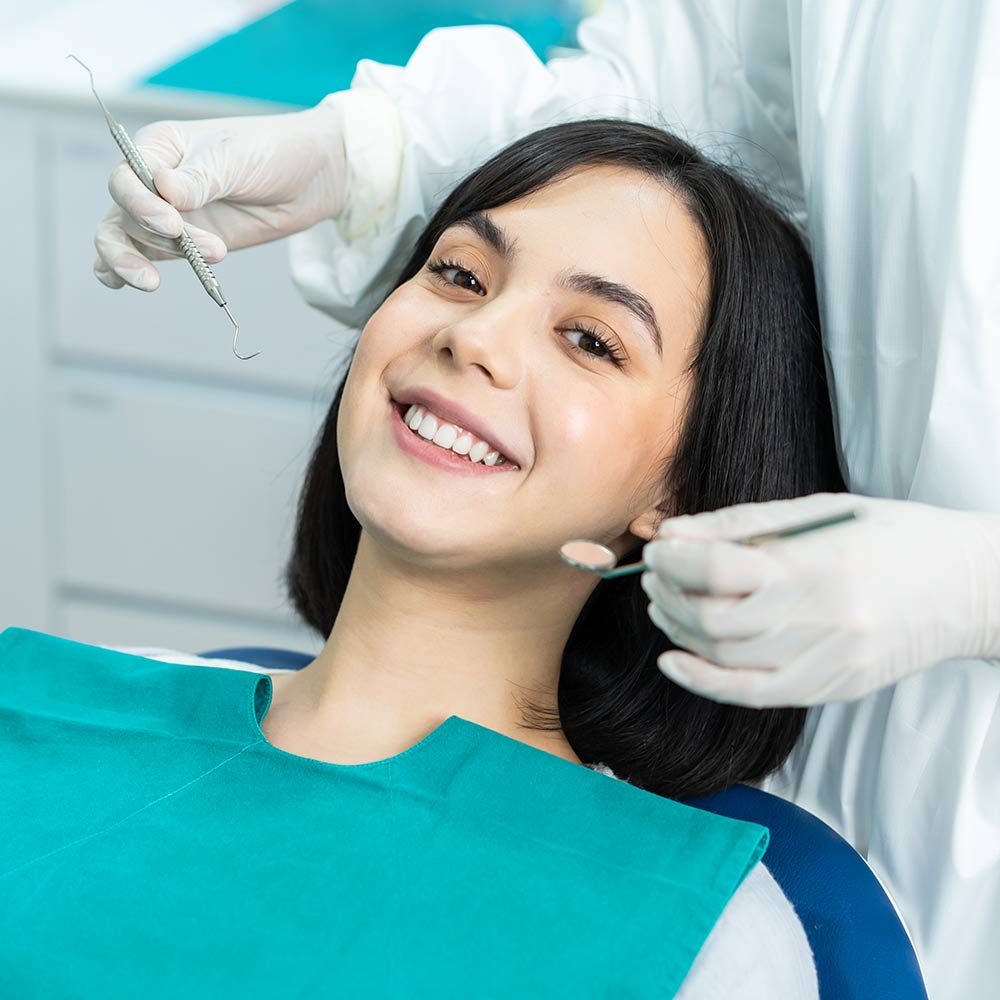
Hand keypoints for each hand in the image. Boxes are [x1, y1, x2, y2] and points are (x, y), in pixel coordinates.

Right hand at [94, 101, 348, 290]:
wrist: (307, 179)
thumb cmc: (270, 153)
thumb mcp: (236, 158)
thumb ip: (201, 178)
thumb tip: (164, 191)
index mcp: (159, 148)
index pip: (127, 178)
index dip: (141, 205)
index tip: (172, 225)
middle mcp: (153, 181)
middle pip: (124, 213)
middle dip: (150, 237)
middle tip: (186, 248)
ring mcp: (166, 214)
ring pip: (123, 237)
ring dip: (135, 261)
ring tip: (153, 282)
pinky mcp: (182, 243)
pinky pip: (141, 255)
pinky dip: (121, 270)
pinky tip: (118, 284)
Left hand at [640, 492, 999, 705]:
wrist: (968, 587)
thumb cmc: (892, 535)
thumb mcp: (817, 510)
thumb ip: (740, 523)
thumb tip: (673, 533)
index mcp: (817, 564)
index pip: (718, 568)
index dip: (673, 560)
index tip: (657, 550)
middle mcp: (820, 619)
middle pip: (712, 619)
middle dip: (668, 595)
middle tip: (655, 576)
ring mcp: (826, 661)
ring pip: (724, 658)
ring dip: (679, 631)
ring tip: (665, 604)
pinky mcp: (830, 689)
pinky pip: (751, 695)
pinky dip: (704, 681)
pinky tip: (675, 661)